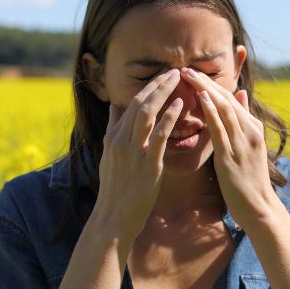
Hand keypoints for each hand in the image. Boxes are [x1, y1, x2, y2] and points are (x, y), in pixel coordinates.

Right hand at [91, 69, 183, 241]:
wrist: (113, 218)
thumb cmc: (116, 190)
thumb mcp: (109, 156)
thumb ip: (113, 129)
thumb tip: (115, 105)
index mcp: (113, 137)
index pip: (132, 104)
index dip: (149, 88)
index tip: (163, 76)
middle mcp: (121, 140)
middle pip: (139, 103)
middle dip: (157, 84)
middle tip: (174, 70)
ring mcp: (133, 151)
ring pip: (147, 113)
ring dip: (163, 93)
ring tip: (178, 79)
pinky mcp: (147, 164)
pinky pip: (159, 135)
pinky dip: (169, 117)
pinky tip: (180, 105)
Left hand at [180, 67, 277, 226]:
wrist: (258, 206)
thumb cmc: (249, 179)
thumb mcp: (248, 146)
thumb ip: (243, 120)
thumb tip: (240, 95)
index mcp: (253, 128)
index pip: (231, 99)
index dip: (212, 84)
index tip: (194, 72)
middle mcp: (250, 131)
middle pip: (226, 99)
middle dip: (206, 82)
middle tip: (187, 67)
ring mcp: (242, 143)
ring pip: (223, 109)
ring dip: (205, 90)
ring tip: (189, 75)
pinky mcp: (232, 156)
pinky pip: (220, 129)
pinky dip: (210, 111)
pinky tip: (200, 97)